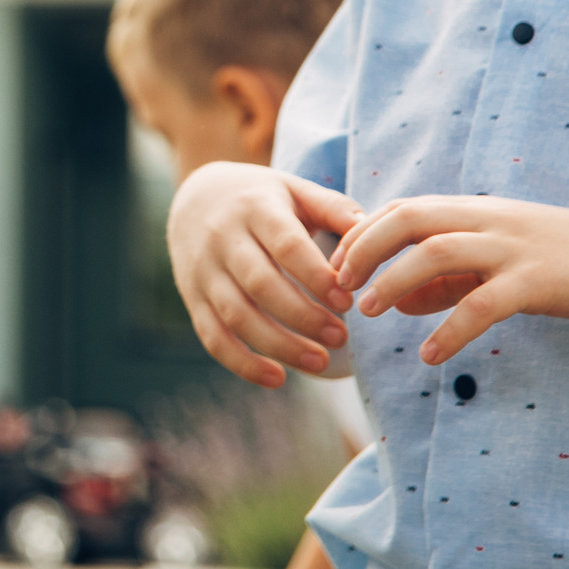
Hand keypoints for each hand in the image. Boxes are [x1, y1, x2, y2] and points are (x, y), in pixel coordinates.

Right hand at [167, 162, 363, 386]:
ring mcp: (204, 270)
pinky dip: (241, 363)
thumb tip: (375, 233)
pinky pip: (212, 336)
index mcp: (255, 209)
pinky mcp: (192, 297)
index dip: (316, 277)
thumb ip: (334, 208)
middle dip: (303, 316)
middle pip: (261, 283)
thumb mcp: (294, 190)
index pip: (286, 245)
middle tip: (341, 339)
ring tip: (321, 364)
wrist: (195, 196)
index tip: (348, 302)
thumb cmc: (261, 199)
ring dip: (279, 344)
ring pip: (236, 314)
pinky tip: (277, 379)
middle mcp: (223, 239)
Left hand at [331, 196, 568, 366]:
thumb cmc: (566, 261)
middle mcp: (489, 220)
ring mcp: (514, 248)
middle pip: (409, 218)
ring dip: (395, 280)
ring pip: (437, 252)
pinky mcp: (539, 281)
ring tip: (368, 312)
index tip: (335, 264)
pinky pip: (485, 304)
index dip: (363, 233)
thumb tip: (396, 300)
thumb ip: (446, 279)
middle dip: (365, 248)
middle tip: (337, 284)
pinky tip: (431, 356)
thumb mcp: (498, 261)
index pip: (403, 208)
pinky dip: (452, 329)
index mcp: (476, 210)